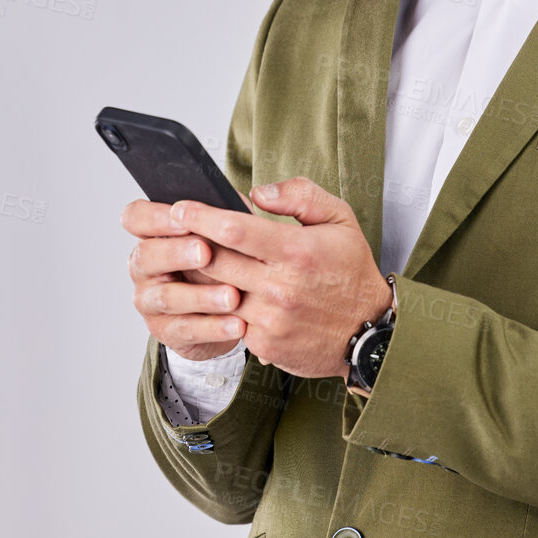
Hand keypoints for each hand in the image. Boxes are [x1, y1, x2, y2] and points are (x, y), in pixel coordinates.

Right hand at [121, 196, 250, 361]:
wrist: (228, 309)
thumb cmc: (223, 260)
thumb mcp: (224, 234)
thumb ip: (224, 217)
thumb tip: (239, 206)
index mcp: (152, 234)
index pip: (135, 217)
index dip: (154, 216)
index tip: (183, 216)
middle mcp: (143, 266)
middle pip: (147, 256)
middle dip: (176, 253)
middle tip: (206, 252)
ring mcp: (150, 301)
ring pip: (167, 297)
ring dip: (201, 296)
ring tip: (232, 296)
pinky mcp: (166, 331)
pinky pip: (186, 330)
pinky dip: (214, 328)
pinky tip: (238, 324)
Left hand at [165, 177, 393, 379]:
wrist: (369, 333)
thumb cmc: (351, 272)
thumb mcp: (340, 219)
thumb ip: (300, 195)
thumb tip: (257, 193)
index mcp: (296, 251)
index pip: (235, 229)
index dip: (201, 216)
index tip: (179, 207)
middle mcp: (280, 287)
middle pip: (215, 260)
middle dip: (186, 243)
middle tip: (168, 229)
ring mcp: (269, 319)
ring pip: (214, 293)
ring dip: (195, 275)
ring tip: (182, 259)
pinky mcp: (264, 343)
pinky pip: (228, 319)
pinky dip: (215, 304)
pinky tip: (208, 291)